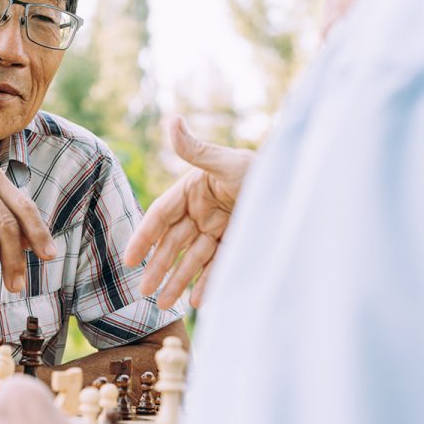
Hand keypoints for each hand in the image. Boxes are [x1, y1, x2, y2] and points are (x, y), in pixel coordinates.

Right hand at [124, 117, 253, 308]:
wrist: (295, 183)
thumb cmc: (257, 167)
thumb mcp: (224, 161)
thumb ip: (195, 149)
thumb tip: (172, 120)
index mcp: (191, 190)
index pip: (160, 217)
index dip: (143, 237)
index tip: (128, 259)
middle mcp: (201, 211)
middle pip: (173, 243)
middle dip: (158, 267)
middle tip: (143, 291)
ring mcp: (218, 228)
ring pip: (193, 258)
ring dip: (178, 280)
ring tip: (165, 304)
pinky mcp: (236, 241)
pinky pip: (217, 265)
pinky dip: (207, 282)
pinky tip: (197, 300)